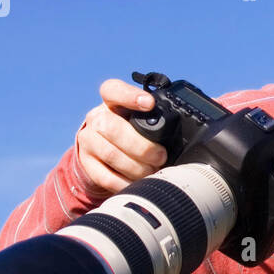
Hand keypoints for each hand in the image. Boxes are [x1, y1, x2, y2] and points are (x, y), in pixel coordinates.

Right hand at [75, 79, 169, 197]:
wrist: (101, 148)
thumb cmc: (130, 129)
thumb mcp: (139, 118)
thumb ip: (155, 118)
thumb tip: (186, 128)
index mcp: (111, 101)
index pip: (113, 90)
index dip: (129, 95)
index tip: (149, 104)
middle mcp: (96, 118)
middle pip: (112, 128)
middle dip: (142, 146)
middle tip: (161, 156)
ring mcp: (88, 141)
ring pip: (111, 154)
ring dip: (136, 167)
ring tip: (152, 171)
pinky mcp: (86, 163)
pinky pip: (105, 176)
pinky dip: (125, 182)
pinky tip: (138, 183)